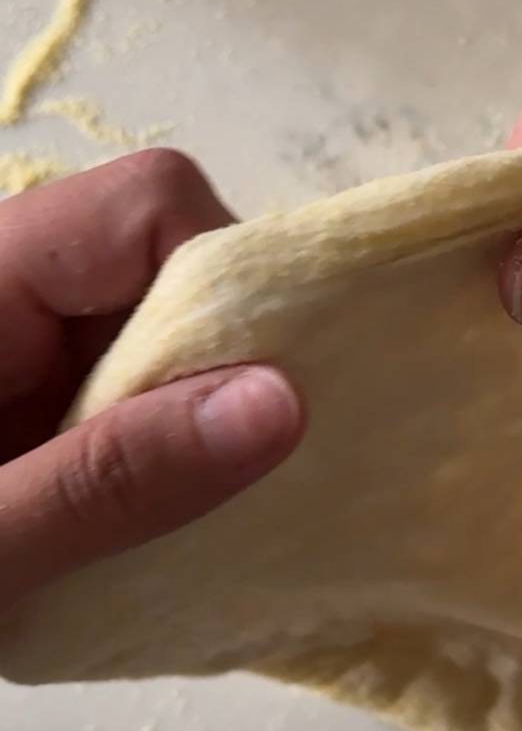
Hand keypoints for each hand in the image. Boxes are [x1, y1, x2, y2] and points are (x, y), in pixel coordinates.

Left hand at [0, 151, 303, 616]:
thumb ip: (111, 482)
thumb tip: (285, 402)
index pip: (147, 204)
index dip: (221, 279)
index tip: (250, 404)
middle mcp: (7, 290)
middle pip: (171, 260)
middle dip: (218, 364)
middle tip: (206, 487)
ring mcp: (19, 345)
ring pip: (165, 330)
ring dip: (192, 419)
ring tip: (163, 522)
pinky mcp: (29, 401)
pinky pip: (134, 389)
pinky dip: (164, 452)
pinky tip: (139, 525)